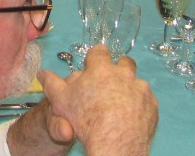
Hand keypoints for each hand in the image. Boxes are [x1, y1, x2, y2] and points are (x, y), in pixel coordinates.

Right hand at [40, 46, 156, 155]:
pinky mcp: (152, 105)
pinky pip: (146, 100)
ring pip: (137, 82)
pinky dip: (139, 106)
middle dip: (118, 70)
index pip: (100, 51)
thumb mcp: (61, 101)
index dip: (96, 58)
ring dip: (130, 89)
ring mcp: (141, 89)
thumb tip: (42, 73)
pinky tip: (130, 118)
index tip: (93, 67)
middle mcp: (124, 74)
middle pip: (124, 62)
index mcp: (101, 69)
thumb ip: (51, 84)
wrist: (114, 142)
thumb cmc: (86, 118)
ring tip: (120, 106)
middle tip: (108, 86)